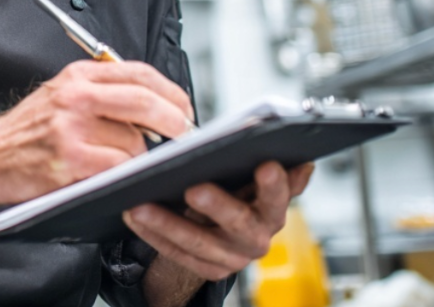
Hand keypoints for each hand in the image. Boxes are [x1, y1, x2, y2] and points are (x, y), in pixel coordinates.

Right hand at [0, 60, 194, 203]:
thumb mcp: (61, 94)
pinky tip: (111, 172)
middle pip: (144, 100)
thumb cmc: (27, 131)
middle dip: (174, 120)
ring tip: (121, 159)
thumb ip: (103, 91)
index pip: (139, 73)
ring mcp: (72, 128)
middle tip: (184, 133)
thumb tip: (155, 104)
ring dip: (139, 156)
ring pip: (134, 141)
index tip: (183, 107)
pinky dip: (123, 172)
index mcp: (78, 76)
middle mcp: (75, 96)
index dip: (171, 91)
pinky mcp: (71, 159)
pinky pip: (117, 166)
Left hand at [123, 161, 315, 281]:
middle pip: (238, 222)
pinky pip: (177, 253)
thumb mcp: (251, 179)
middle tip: (193, 188)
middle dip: (217, 205)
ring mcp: (233, 258)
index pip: (279, 196)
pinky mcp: (209, 271)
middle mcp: (258, 238)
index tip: (266, 163)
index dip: (275, 184)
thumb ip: (272, 171)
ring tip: (140, 203)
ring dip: (166, 223)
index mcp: (273, 210)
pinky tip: (133, 215)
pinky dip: (153, 234)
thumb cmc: (236, 191)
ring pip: (198, 241)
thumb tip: (300, 162)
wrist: (222, 230)